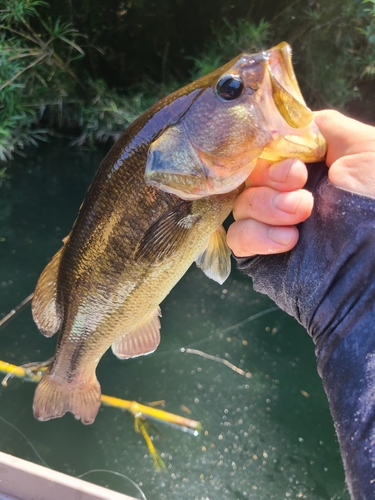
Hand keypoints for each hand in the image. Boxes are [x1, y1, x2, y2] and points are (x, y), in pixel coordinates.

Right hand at [227, 110, 374, 256]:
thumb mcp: (362, 147)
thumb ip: (322, 127)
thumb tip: (282, 126)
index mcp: (307, 166)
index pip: (266, 150)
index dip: (270, 151)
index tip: (296, 163)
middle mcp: (285, 193)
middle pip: (249, 175)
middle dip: (270, 178)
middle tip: (299, 186)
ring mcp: (272, 224)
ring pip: (241, 204)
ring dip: (267, 206)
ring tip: (302, 215)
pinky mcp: (262, 253)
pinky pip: (238, 237)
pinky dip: (257, 235)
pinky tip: (288, 241)